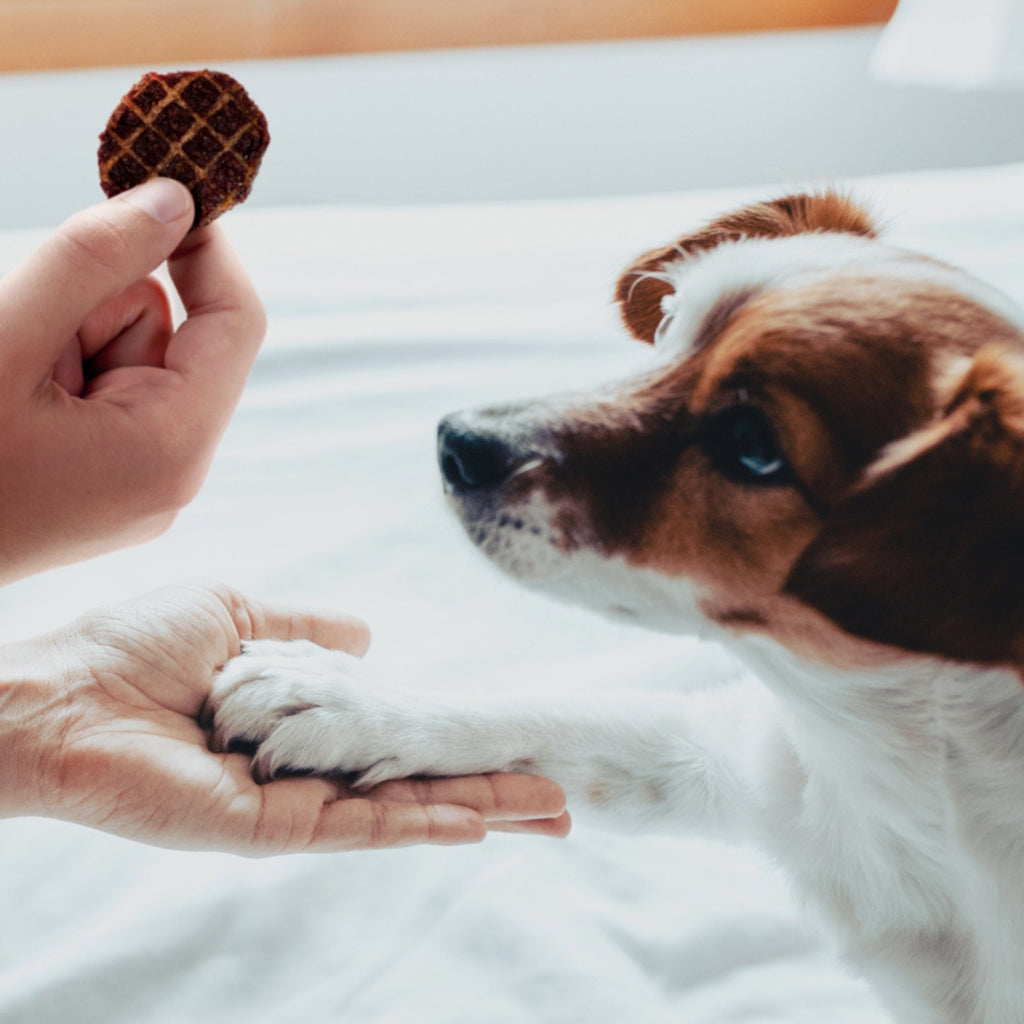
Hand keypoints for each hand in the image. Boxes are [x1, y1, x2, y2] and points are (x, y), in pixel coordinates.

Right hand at [0, 179, 265, 582]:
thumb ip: (92, 260)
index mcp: (172, 449)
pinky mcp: (104, 486)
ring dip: (64, 341)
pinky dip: (53, 372)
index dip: (209, 250)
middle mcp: (171, 475)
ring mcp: (138, 487)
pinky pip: (101, 394)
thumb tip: (175, 201)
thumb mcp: (7, 340)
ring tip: (6, 382)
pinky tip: (10, 401)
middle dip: (95, 311)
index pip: (237, 325)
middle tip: (23, 337)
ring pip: (128, 359)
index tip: (169, 188)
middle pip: (171, 338)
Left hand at [0, 581, 569, 853]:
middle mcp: (303, 771)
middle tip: (558, 796)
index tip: (507, 739)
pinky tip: (477, 821)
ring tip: (547, 810)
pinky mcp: (267, 828)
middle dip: (488, 789)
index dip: (452, 744)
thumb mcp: (240, 615)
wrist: (61, 690)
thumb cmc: (132, 648)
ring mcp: (289, 805)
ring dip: (477, 809)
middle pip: (413, 785)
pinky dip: (421, 825)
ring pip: (402, 813)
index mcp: (296, 725)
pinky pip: (358, 827)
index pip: (394, 740)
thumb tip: (370, 634)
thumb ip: (306, 630)